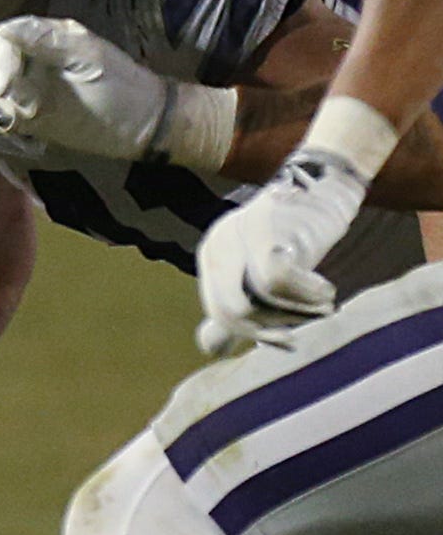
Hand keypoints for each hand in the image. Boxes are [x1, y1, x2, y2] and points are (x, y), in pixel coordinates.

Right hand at [0, 17, 170, 155]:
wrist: (145, 126)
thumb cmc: (123, 88)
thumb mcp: (88, 57)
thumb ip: (44, 41)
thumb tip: (3, 29)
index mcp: (45, 40)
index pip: (2, 41)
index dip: (3, 62)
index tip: (16, 84)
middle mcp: (30, 62)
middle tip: (26, 104)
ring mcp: (27, 90)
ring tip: (24, 115)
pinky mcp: (25, 118)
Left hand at [195, 148, 365, 354]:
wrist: (324, 185)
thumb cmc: (296, 235)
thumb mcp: (261, 270)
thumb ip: (237, 304)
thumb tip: (208, 349)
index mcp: (212, 257)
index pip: (219, 312)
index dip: (251, 335)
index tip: (286, 342)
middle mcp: (218, 245)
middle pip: (230, 310)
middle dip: (268, 330)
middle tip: (301, 332)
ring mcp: (239, 234)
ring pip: (257, 298)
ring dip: (296, 313)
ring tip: (323, 306)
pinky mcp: (267, 226)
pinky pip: (279, 279)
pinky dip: (307, 293)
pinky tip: (326, 291)